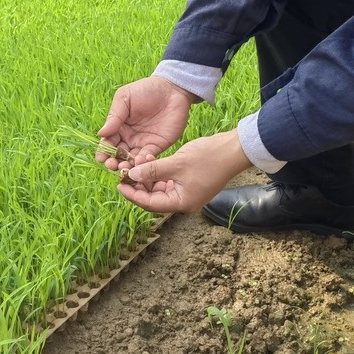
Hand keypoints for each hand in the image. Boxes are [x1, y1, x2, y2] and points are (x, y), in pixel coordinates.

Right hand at [96, 76, 196, 169]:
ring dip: (127, 166)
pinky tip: (139, 162)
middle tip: (112, 165)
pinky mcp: (157, 146)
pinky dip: (142, 162)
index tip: (101, 157)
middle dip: (113, 162)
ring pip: (131, 160)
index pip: (108, 142)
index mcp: (118, 126)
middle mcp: (129, 137)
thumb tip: (100, 134)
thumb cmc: (146, 90)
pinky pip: (147, 158)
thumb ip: (114, 116)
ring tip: (124, 168)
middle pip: (118, 155)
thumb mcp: (125, 98)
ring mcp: (143, 143)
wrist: (172, 89)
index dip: (103, 151)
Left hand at [117, 129, 252, 213]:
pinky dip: (159, 171)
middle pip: (154, 197)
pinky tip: (151, 159)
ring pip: (160, 187)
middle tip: (127, 168)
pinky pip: (169, 180)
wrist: (234, 149)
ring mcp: (188, 191)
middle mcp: (183, 201)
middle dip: (140, 183)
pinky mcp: (190, 181)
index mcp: (181, 202)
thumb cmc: (208, 158)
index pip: (150, 203)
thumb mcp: (176, 163)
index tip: (119, 184)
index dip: (133, 194)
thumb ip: (153, 170)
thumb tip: (132, 175)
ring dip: (149, 175)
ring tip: (141, 159)